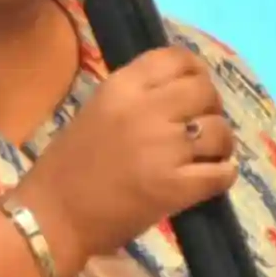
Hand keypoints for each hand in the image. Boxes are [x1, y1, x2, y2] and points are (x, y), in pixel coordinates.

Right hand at [13, 47, 238, 264]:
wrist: (52, 217)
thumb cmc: (68, 166)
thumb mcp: (97, 111)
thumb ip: (136, 97)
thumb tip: (181, 93)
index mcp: (122, 87)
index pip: (177, 59)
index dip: (196, 71)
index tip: (196, 89)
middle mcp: (146, 110)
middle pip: (205, 91)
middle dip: (211, 107)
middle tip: (202, 127)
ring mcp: (163, 148)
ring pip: (219, 130)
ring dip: (221, 144)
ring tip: (210, 155)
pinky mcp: (175, 187)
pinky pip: (221, 172)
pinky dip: (223, 175)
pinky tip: (213, 178)